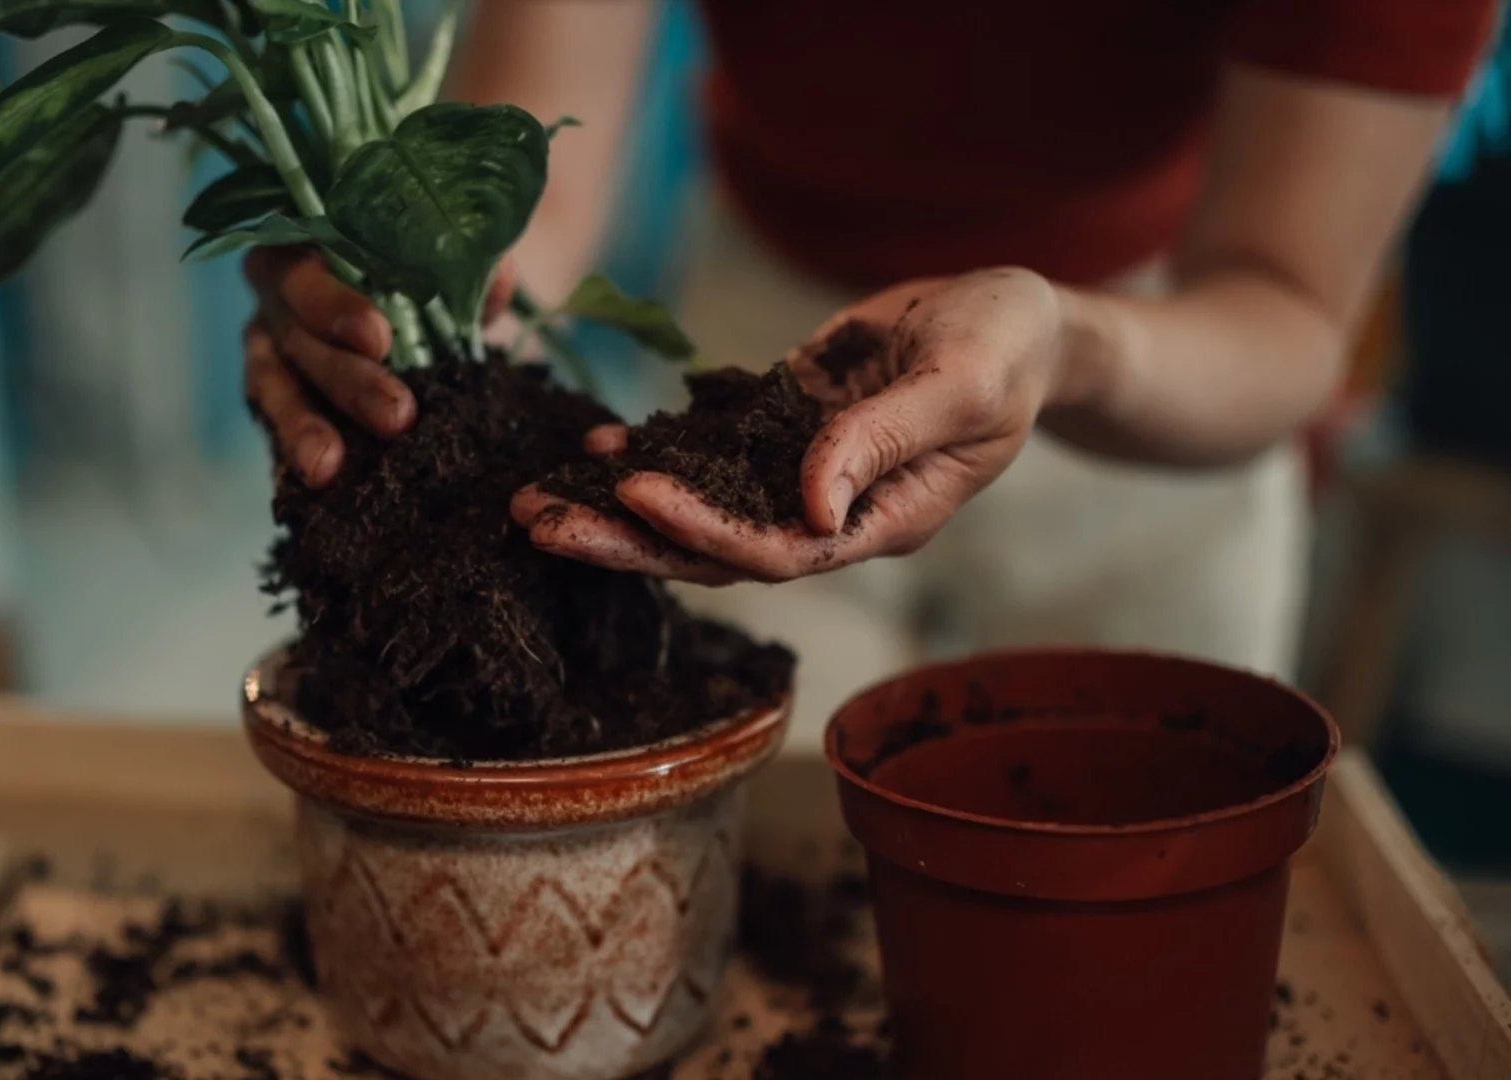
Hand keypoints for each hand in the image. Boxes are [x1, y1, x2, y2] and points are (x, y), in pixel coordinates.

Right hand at [243, 247, 515, 486]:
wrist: (425, 310)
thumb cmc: (425, 271)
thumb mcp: (447, 260)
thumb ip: (465, 266)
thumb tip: (493, 289)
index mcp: (307, 246)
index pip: (303, 269)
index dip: (333, 304)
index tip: (379, 338)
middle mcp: (278, 299)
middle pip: (296, 337)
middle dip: (345, 380)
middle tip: (396, 416)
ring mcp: (271, 353)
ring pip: (273, 389)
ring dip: (302, 429)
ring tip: (327, 469)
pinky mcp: (275, 403)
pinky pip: (275, 432)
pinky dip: (290, 457)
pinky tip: (314, 487)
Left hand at [514, 268, 1072, 583]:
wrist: (1012, 318)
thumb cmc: (1006, 350)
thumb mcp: (961, 387)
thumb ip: (884, 442)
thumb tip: (811, 506)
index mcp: (881, 522)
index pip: (775, 552)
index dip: (702, 530)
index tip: (635, 493)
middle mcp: (830, 515)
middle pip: (712, 550)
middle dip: (625, 539)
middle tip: (538, 526)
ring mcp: (800, 475)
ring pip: (696, 509)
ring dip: (616, 505)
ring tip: (536, 498)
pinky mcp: (783, 431)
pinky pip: (706, 454)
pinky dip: (652, 448)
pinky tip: (595, 437)